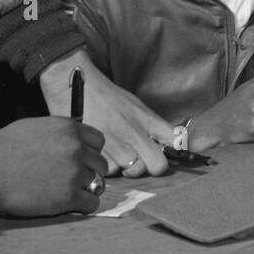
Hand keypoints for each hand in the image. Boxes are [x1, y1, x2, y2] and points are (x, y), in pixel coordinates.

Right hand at [0, 117, 106, 216]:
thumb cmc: (2, 149)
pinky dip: (84, 206)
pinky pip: (91, 203)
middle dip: (89, 172)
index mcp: (69, 129)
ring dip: (85, 189)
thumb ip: (60, 134)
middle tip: (72, 179)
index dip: (89, 153)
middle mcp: (76, 148)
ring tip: (67, 192)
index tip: (80, 161)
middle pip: (100, 164)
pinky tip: (70, 204)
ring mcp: (73, 172)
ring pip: (98, 184)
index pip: (98, 142)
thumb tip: (74, 141)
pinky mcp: (67, 197)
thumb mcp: (36, 128)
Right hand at [40, 50, 172, 177]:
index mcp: (147, 119)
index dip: (178, 152)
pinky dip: (106, 168)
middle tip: (139, 161)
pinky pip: (109, 171)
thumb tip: (170, 143)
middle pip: (158, 166)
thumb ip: (152, 125)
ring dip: (126, 168)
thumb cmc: (106, 95)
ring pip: (133, 171)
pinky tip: (101, 155)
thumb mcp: (135, 105)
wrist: (75, 82)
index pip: (177, 141)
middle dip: (151, 168)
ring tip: (117, 156)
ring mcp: (117, 142)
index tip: (172, 155)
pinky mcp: (96, 150)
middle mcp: (135, 132)